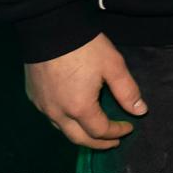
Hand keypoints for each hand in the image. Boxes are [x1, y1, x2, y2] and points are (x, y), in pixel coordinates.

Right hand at [25, 34, 146, 148]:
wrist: (49, 29)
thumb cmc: (86, 48)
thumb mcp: (114, 66)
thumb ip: (127, 91)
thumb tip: (140, 111)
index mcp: (79, 108)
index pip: (100, 131)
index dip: (117, 132)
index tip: (129, 127)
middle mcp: (57, 113)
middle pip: (78, 139)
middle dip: (98, 143)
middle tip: (112, 142)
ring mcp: (42, 106)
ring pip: (62, 130)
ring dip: (80, 134)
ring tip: (94, 131)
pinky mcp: (33, 96)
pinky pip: (50, 117)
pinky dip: (65, 122)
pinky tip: (73, 114)